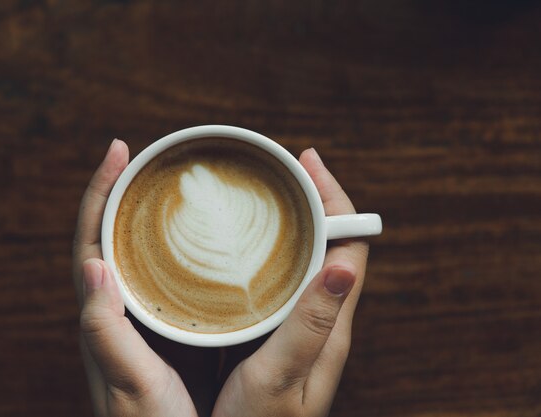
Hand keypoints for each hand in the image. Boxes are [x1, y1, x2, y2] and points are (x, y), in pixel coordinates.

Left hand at [72, 139, 197, 416]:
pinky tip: (217, 238)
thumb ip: (107, 333)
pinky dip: (192, 245)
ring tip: (189, 183)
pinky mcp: (175, 322)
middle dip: (132, 189)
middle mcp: (121, 304)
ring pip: (148, 248)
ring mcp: (148, 311)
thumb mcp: (127, 382)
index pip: (91, 237)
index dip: (100, 191)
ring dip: (162, 212)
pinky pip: (177, 271)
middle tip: (157, 157)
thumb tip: (93, 268)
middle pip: (118, 232)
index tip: (118, 150)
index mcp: (103, 313)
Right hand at [211, 148, 368, 416]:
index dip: (335, 199)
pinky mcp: (275, 331)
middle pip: (329, 242)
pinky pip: (281, 278)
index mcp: (331, 321)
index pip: (349, 244)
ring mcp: (299, 323)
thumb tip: (345, 264)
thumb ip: (311, 325)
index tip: (308, 161)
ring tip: (263, 193)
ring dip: (291, 221)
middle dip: (311, 200)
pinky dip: (269, 250)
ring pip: (305, 258)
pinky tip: (242, 247)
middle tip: (281, 168)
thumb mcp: (284, 376)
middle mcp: (321, 316)